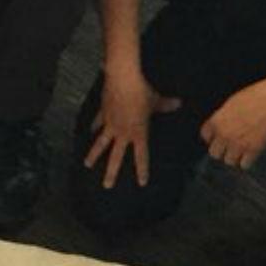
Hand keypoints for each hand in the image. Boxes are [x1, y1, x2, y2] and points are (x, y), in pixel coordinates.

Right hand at [83, 66, 179, 188]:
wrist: (123, 80)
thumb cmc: (143, 92)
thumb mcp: (156, 100)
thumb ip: (166, 105)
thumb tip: (179, 103)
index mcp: (138, 133)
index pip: (141, 156)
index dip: (142, 170)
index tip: (141, 183)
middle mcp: (123, 133)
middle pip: (116, 157)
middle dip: (111, 172)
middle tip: (107, 186)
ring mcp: (110, 124)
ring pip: (101, 144)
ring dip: (93, 155)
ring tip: (87, 164)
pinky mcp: (103, 113)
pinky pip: (97, 123)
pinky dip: (93, 127)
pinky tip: (88, 132)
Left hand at [200, 74, 265, 169]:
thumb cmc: (256, 96)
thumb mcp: (232, 102)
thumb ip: (222, 117)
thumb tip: (220, 126)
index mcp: (217, 121)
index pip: (205, 136)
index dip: (213, 138)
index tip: (218, 138)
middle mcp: (224, 134)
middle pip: (214, 153)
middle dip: (222, 150)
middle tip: (230, 146)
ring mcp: (238, 144)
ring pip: (229, 161)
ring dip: (235, 157)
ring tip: (242, 150)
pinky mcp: (253, 150)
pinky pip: (244, 165)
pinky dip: (248, 161)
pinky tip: (252, 153)